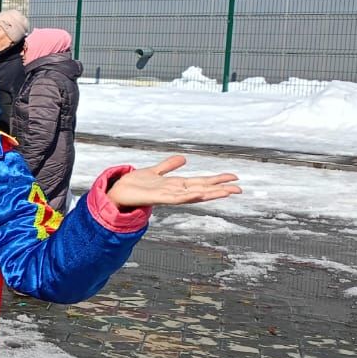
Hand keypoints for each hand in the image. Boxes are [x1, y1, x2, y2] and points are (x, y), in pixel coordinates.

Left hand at [105, 156, 241, 209]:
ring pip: (192, 194)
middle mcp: (174, 191)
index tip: (234, 178)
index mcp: (176, 185)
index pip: (201, 182)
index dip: (217, 180)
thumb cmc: (134, 185)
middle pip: (202, 189)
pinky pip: (174, 198)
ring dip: (209, 193)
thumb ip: (169, 166)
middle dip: (220, 189)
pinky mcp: (156, 198)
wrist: (117, 193)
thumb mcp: (154, 171)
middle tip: (239, 189)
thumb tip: (184, 159)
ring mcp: (167, 196)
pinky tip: (198, 194)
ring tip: (225, 192)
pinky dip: (187, 196)